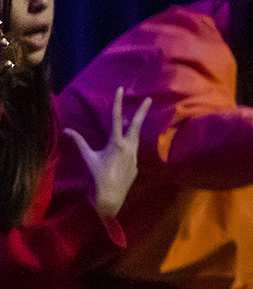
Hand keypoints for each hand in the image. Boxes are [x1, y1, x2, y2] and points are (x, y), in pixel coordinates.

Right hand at [63, 87, 152, 219]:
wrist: (110, 198)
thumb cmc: (97, 177)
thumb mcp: (88, 157)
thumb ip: (79, 142)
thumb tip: (67, 130)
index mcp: (117, 143)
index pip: (116, 119)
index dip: (118, 103)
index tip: (121, 90)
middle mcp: (129, 147)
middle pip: (136, 125)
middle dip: (142, 111)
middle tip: (149, 98)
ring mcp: (135, 156)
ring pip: (135, 138)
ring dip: (133, 129)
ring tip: (132, 120)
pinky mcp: (136, 165)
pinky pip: (132, 152)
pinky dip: (128, 146)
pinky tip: (122, 150)